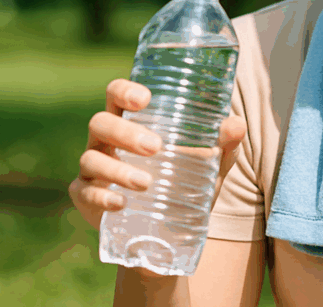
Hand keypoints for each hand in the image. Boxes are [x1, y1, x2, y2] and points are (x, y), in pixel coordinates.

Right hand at [68, 79, 246, 233]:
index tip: (144, 98)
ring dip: (118, 169)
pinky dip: (102, 197)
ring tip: (146, 183)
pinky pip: (85, 193)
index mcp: (130, 121)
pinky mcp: (86, 197)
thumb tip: (236, 125)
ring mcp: (93, 168)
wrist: (169, 230)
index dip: (124, 90)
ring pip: (91, 158)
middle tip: (156, 146)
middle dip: (125, 132)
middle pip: (101, 123)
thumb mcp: (208, 164)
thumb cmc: (184, 181)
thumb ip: (223, 144)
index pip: (116, 94)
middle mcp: (106, 140)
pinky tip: (121, 203)